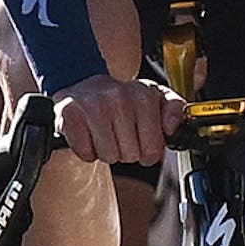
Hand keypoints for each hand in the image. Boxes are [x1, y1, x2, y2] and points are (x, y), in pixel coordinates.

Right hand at [53, 73, 184, 165]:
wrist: (84, 90)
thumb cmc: (122, 101)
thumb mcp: (155, 100)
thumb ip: (175, 110)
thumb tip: (172, 127)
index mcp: (143, 94)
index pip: (153, 149)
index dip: (147, 151)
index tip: (141, 139)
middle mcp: (117, 96)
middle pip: (130, 155)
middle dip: (125, 150)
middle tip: (118, 133)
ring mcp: (92, 104)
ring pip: (108, 155)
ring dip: (106, 151)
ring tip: (104, 133)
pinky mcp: (69, 114)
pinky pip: (86, 153)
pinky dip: (87, 150)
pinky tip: (89, 134)